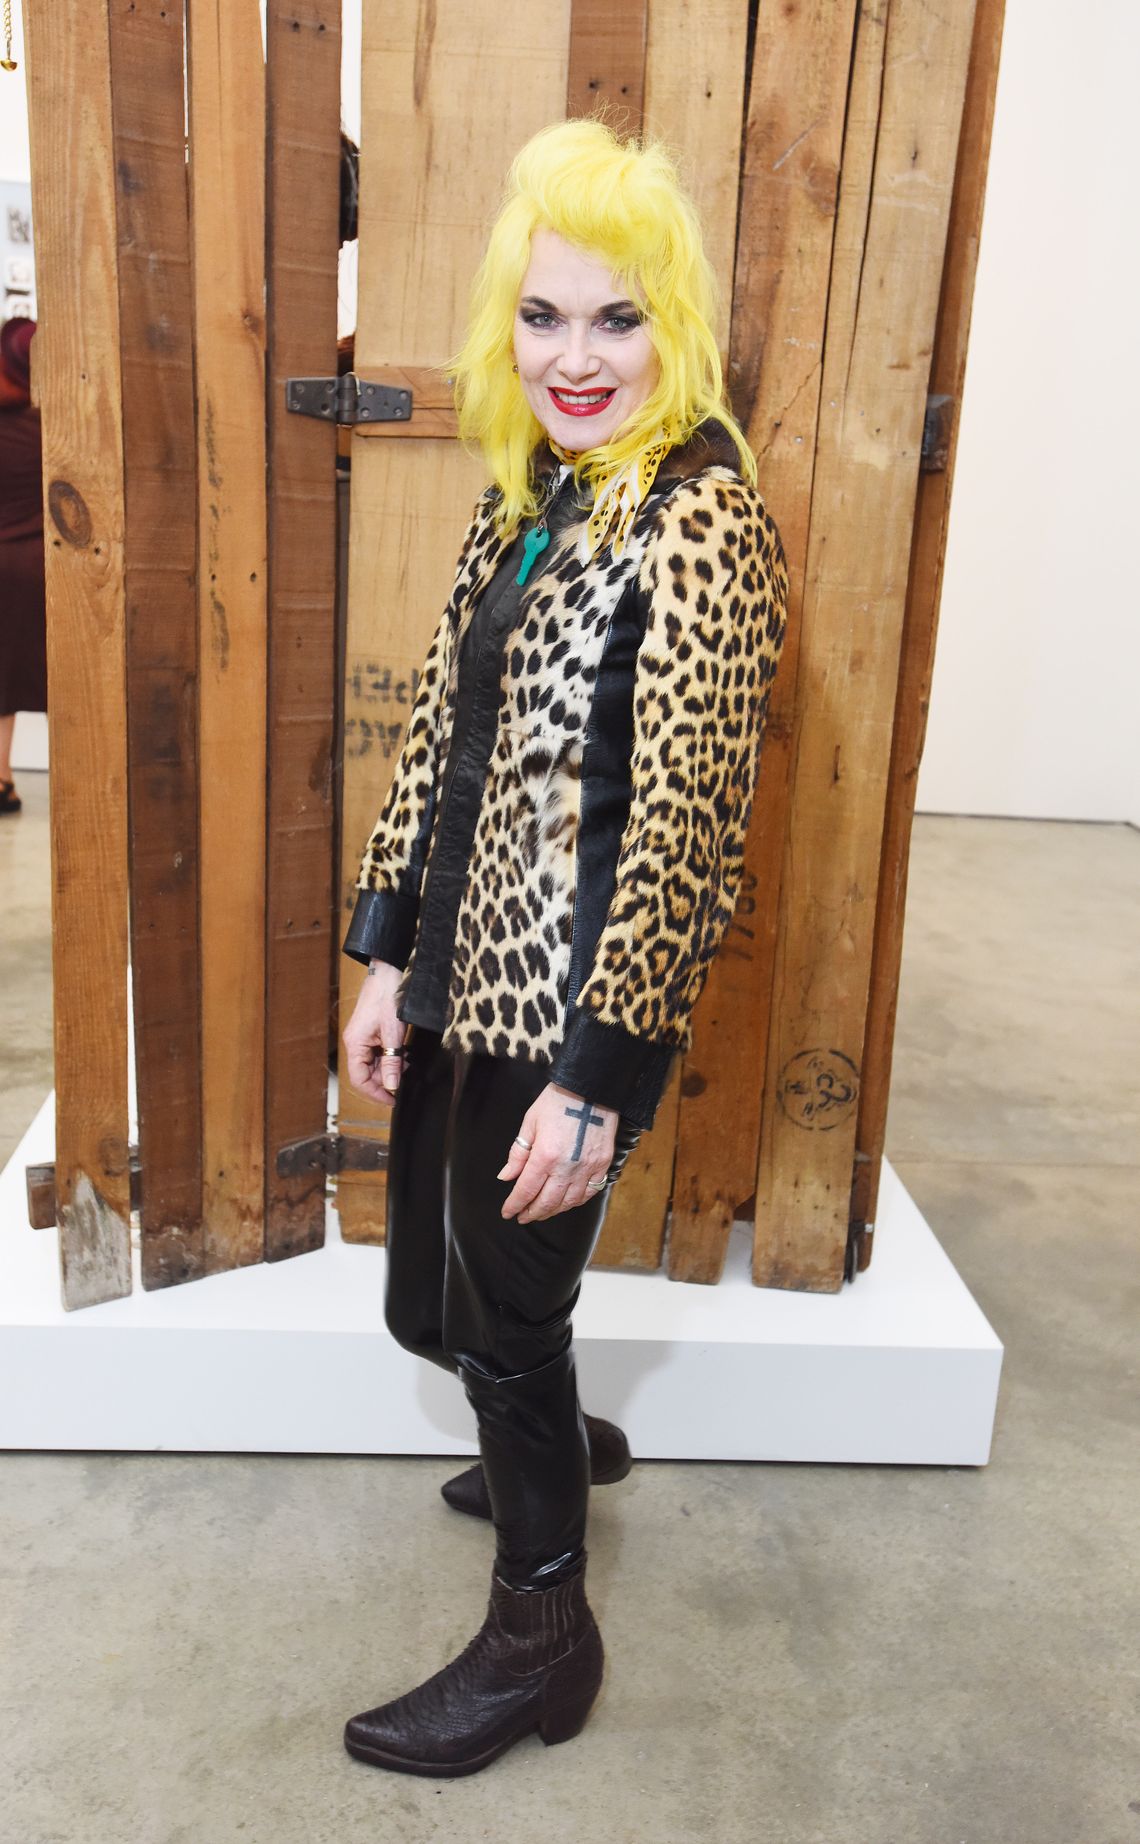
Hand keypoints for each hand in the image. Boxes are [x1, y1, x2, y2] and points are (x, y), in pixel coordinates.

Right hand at [342, 960, 406, 1105]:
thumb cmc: (388, 996)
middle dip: (385, 1079)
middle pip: (366, 1072)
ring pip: (373, 1062)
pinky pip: (378, 1051)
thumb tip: (391, 1085)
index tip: (392, 1100)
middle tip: (404, 1079)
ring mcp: (363, 1036)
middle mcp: (355, 1042)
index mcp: (355, 1043)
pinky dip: (391, 1056)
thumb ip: (391, 1061)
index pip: (359, 1079)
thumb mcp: (394, 1033)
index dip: (375, 1093)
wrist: (389, 970)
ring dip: (390, 1067)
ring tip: (406, 1063)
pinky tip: (403, 1053)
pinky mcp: (371, 1031)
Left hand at [497, 1083, 617, 1222]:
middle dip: (532, 1213)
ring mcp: (587, 1167)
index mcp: (545, 1155)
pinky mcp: (603, 1164)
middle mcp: (566, 1167)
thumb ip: (518, 1153)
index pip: (526, 1190)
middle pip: (547, 1202)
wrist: (591, 1087)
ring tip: (543, 1211)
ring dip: (553, 1211)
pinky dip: (576, 1201)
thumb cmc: (557, 1101)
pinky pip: (589, 1192)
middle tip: (524, 1216)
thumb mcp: (530, 1123)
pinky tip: (567, 1201)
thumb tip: (506, 1177)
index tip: (508, 1213)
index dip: (515, 1205)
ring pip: (569, 1202)